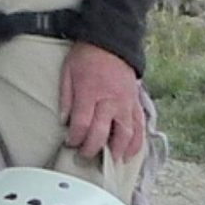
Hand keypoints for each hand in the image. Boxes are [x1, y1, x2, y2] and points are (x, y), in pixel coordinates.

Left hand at [59, 41, 143, 162]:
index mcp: (90, 92)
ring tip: (109, 162)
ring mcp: (126, 104)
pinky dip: (136, 143)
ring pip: (125, 134)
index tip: (70, 143)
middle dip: (92, 149)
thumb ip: (66, 97)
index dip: (75, 138)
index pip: (82, 123)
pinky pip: (139, 128)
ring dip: (117, 151)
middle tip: (84, 157)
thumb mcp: (67, 71)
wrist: (110, 43)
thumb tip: (64, 121)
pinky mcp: (136, 104)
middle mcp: (110, 100)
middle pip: (102, 132)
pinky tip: (129, 154)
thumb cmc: (85, 57)